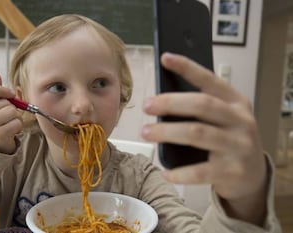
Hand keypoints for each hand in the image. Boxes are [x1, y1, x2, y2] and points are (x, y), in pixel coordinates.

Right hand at [0, 73, 22, 153]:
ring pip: (12, 111)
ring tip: (9, 121)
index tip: (10, 94)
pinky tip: (11, 129)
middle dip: (10, 106)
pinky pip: (16, 123)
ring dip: (16, 116)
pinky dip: (18, 125)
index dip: (2, 89)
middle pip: (4, 102)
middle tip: (5, 115)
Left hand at [142, 53, 266, 223]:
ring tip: (146, 132)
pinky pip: (200, 171)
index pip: (210, 80)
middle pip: (202, 105)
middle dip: (170, 103)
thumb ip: (202, 108)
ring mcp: (238, 146)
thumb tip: (162, 98)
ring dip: (166, 132)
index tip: (165, 58)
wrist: (253, 175)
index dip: (188, 68)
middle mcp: (241, 121)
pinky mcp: (232, 171)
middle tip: (147, 105)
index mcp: (236, 102)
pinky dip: (180, 172)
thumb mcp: (224, 119)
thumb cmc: (230, 140)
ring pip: (197, 133)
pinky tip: (165, 172)